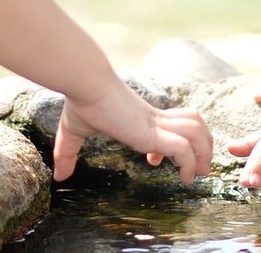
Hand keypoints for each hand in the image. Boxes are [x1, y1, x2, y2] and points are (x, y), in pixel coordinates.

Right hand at [52, 88, 212, 184]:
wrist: (85, 82)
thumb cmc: (81, 101)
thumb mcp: (72, 132)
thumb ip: (67, 154)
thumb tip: (58, 177)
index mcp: (141, 116)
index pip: (172, 122)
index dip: (174, 140)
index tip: (154, 161)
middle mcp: (154, 118)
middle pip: (194, 124)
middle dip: (202, 145)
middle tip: (199, 167)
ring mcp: (155, 124)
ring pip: (196, 133)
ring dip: (202, 154)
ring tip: (198, 173)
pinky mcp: (152, 132)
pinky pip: (183, 148)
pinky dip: (190, 163)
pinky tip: (185, 176)